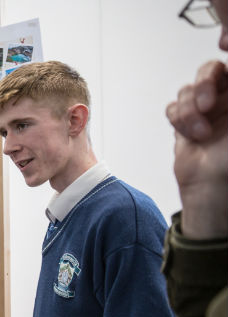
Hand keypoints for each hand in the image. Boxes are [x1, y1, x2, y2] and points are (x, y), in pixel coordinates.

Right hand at [167, 60, 227, 238]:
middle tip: (206, 103)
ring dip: (189, 112)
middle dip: (203, 84)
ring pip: (187, 90)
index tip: (220, 49)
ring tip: (201, 133)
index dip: (225, 47)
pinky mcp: (186, 122)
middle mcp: (226, 99)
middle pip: (210, 70)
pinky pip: (173, 108)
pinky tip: (192, 136)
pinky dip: (179, 121)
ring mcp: (206, 110)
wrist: (211, 188)